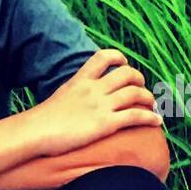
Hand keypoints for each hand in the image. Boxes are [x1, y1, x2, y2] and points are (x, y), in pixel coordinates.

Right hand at [29, 50, 162, 156]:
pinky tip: (156, 122)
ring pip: (136, 93)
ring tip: (152, 106)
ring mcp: (101, 105)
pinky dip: (150, 117)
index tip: (123, 64)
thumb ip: (72, 94)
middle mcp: (94, 89)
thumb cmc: (40, 121)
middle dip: (139, 79)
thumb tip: (73, 101)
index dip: (119, 57)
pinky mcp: (106, 124)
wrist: (34, 132)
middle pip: (127, 74)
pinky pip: (136, 116)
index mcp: (81, 80)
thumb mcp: (58, 98)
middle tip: (140, 89)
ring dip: (149, 99)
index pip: (104, 57)